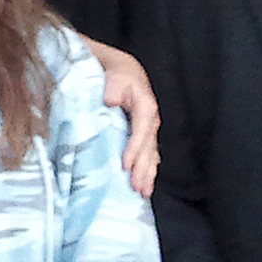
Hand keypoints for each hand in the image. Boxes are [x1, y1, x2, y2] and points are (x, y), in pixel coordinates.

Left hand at [81, 37, 160, 196]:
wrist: (123, 68)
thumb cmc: (116, 72)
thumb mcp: (115, 74)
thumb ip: (113, 86)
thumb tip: (110, 100)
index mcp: (145, 105)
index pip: (141, 130)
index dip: (134, 148)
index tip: (125, 165)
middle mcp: (151, 119)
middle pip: (149, 147)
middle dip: (143, 169)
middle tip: (136, 188)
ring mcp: (149, 128)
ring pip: (151, 154)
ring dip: (147, 174)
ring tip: (143, 193)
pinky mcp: (144, 134)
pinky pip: (148, 154)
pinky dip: (148, 170)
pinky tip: (146, 184)